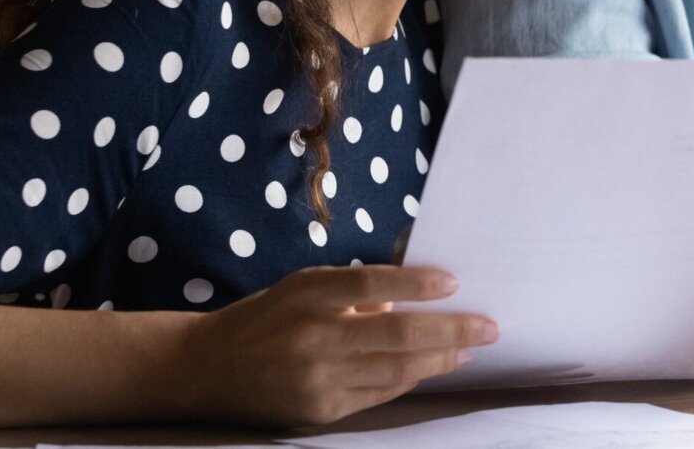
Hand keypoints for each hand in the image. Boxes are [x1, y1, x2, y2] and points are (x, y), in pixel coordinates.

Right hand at [181, 263, 497, 426]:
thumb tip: (413, 296)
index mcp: (306, 295)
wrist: (205, 369)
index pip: (371, 284)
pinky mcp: (317, 411)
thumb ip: (355, 290)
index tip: (455, 281)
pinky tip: (432, 367)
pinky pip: (377, 394)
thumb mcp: (303, 288)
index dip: (416, 283)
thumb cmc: (266, 317)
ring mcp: (315, 379)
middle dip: (450, 330)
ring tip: (470, 348)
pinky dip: (409, 378)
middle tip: (488, 326)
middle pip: (394, 333)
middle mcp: (311, 336)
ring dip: (439, 358)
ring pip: (394, 369)